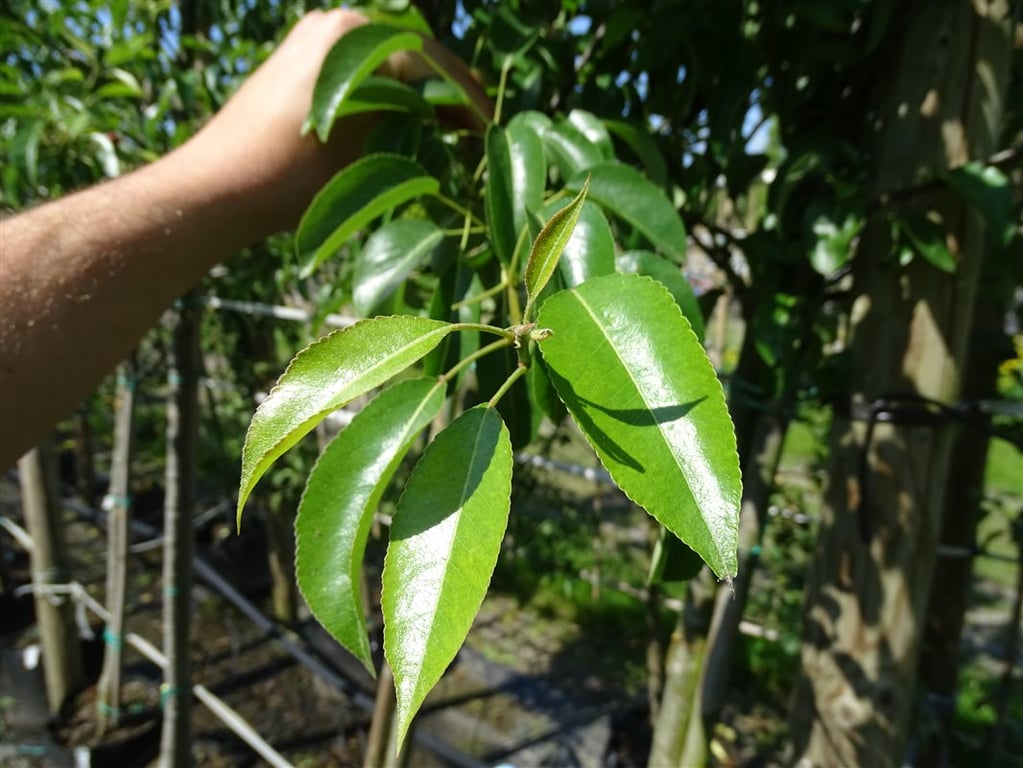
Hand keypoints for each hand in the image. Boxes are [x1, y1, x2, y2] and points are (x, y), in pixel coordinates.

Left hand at [180, 9, 490, 237]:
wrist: (216, 188)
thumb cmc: (293, 180)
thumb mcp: (372, 156)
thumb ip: (422, 128)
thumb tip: (467, 124)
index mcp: (356, 38)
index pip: (433, 63)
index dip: (467, 98)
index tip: (491, 128)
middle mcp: (338, 23)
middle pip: (415, 53)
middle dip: (449, 89)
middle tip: (479, 125)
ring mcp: (317, 36)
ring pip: (391, 59)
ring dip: (422, 89)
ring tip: (451, 125)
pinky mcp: (302, 58)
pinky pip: (363, 67)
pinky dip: (390, 89)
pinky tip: (408, 117)